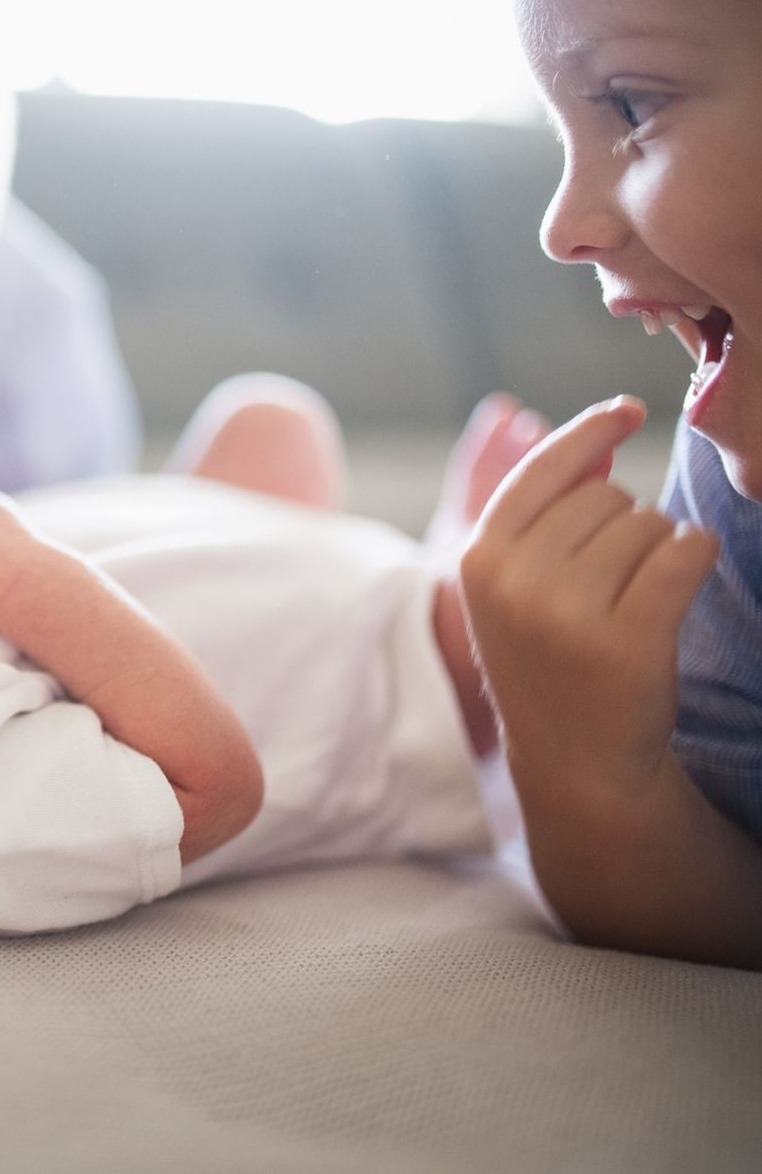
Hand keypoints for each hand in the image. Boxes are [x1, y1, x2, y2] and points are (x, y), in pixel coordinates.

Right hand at [459, 396, 719, 793]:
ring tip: (632, 600)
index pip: (541, 471)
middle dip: (623, 523)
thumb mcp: (517, 589)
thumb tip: (596, 445)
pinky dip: (694, 558)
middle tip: (609, 583)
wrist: (578, 761)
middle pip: (603, 496)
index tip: (629, 411)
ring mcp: (568, 613)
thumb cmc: (553, 660)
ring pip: (647, 523)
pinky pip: (686, 552)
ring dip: (658, 548)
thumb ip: (543, 517)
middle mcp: (515, 583)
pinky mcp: (629, 638)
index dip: (590, 433)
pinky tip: (673, 593)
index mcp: (479, 562)